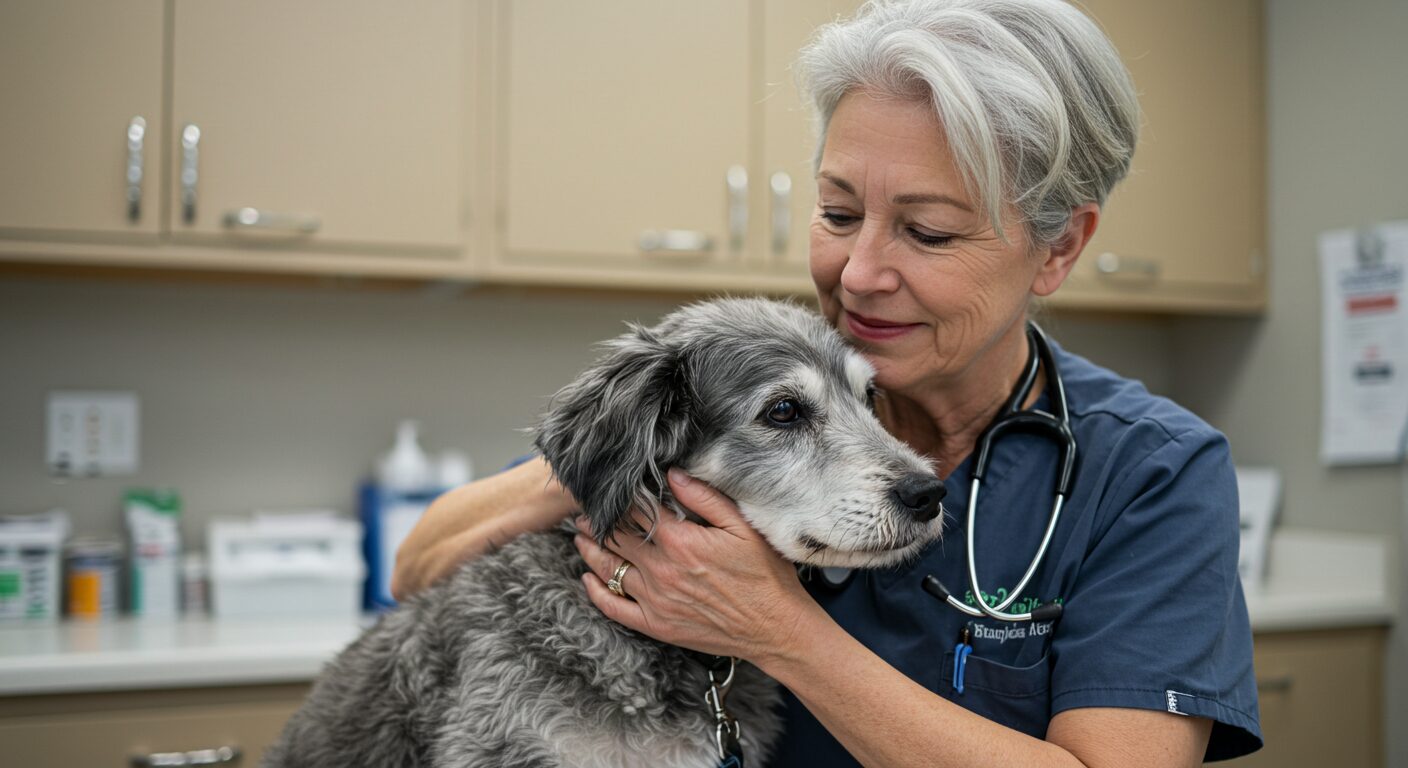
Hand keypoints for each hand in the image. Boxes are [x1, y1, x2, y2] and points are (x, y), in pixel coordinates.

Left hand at [573, 468, 815, 663]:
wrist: (775, 628)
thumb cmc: (764, 575)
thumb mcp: (743, 527)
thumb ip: (705, 498)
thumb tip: (673, 474)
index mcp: (681, 541)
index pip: (637, 512)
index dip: (619, 498)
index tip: (609, 488)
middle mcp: (661, 570)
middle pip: (617, 538)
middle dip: (598, 521)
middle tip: (584, 510)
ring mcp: (656, 600)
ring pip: (609, 569)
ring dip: (590, 550)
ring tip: (580, 535)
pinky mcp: (657, 625)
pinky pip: (615, 608)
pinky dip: (596, 592)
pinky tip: (587, 579)